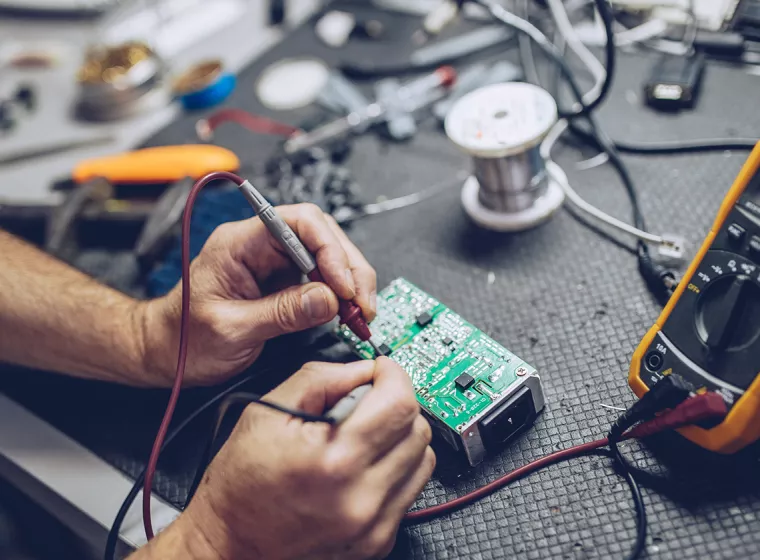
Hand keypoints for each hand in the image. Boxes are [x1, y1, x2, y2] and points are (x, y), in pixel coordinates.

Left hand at [142, 204, 376, 386]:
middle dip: (349, 267)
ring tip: (361, 312)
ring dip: (350, 281)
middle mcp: (259, 245)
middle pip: (321, 235)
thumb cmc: (184, 338)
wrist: (165, 351)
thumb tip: (329, 300)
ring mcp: (273, 262)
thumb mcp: (232, 329)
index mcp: (239, 242)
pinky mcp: (283, 281)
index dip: (330, 249)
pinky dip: (340, 295)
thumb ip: (282, 313)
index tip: (344, 285)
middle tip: (362, 304)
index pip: (298, 222)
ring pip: (327, 255)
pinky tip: (348, 312)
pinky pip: (321, 278)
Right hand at [166, 358, 435, 559]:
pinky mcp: (377, 540)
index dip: (393, 375)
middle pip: (418, 429)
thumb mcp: (267, 412)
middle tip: (367, 402)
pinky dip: (395, 468)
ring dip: (401, 437)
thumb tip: (363, 369)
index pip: (400, 404)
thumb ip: (321, 378)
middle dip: (396, 404)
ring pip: (423, 459)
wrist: (229, 546)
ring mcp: (373, 525)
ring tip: (365, 436)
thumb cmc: (240, 485)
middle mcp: (361, 497)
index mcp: (334, 460)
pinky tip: (364, 465)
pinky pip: (410, 489)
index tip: (380, 371)